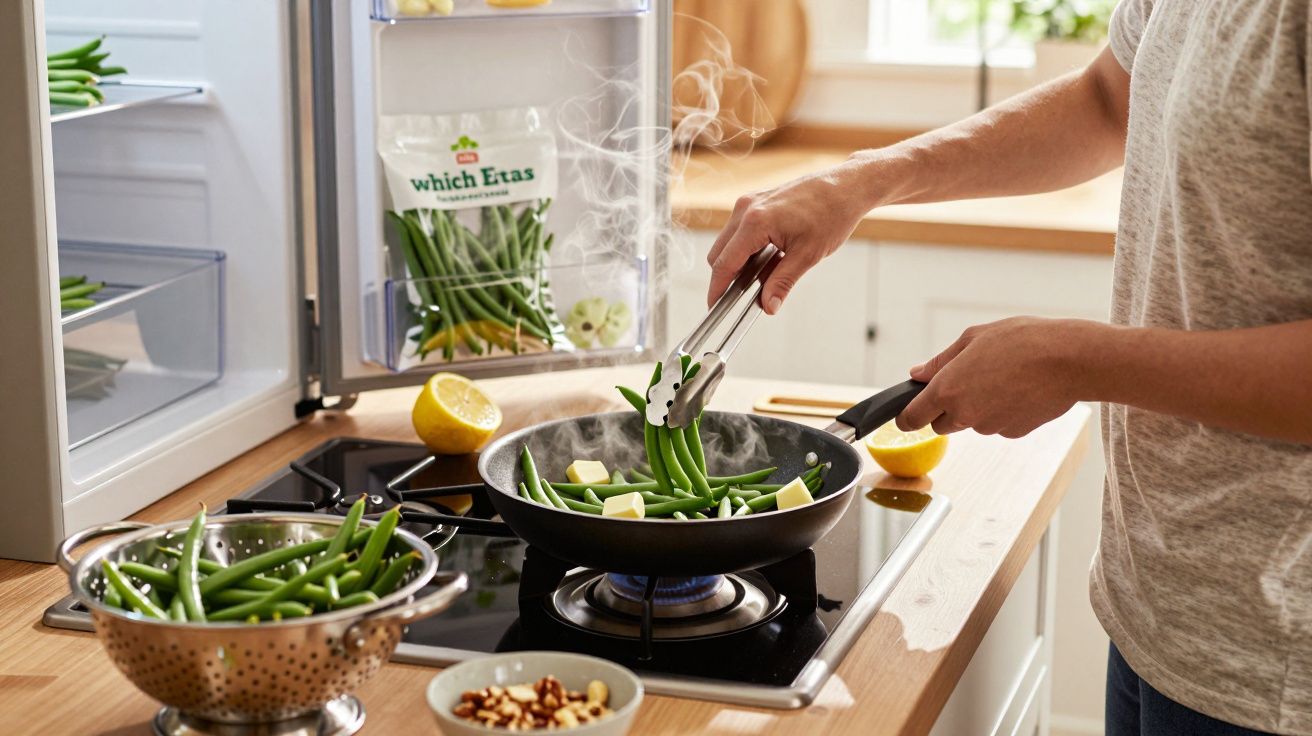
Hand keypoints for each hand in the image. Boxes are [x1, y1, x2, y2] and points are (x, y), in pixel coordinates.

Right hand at [705, 159, 875, 313]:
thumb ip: (782, 283)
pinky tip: (770, 257)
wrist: (847, 186)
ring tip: (766, 275)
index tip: (715, 306)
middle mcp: (746, 208)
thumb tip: (768, 306)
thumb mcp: (807, 255)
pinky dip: (748, 248)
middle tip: (745, 297)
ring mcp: (750, 202)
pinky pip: (740, 230)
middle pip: (719, 253)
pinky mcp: (757, 200)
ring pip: (729, 242)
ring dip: (740, 262)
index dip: (717, 289)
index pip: (724, 263)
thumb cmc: (831, 213)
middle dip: (728, 277)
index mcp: (755, 222)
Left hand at [897, 317, 1091, 437]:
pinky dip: (1002, 411)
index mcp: (947, 390)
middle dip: (946, 408)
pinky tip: (1018, 389)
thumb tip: (916, 374)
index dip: (906, 418)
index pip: (912, 419)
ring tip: (1002, 377)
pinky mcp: (1013, 433)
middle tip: (968, 381)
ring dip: (978, 407)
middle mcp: (965, 414)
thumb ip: (940, 361)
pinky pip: (998, 425)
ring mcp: (990, 427)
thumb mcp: (973, 339)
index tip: (905, 415)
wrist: (1069, 360)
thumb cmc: (1022, 341)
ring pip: (972, 423)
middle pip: (941, 424)